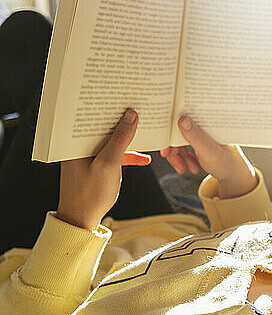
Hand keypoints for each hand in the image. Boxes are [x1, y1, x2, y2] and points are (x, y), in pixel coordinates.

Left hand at [56, 109, 150, 229]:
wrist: (80, 221)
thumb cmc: (89, 194)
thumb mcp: (109, 164)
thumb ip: (120, 139)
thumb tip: (131, 116)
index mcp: (76, 143)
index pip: (94, 118)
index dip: (111, 107)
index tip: (128, 100)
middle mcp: (80, 147)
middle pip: (105, 128)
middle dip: (123, 122)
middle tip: (140, 111)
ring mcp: (89, 158)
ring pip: (112, 141)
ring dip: (128, 140)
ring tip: (145, 132)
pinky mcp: (97, 168)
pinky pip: (114, 156)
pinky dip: (128, 156)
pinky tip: (144, 159)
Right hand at [160, 115, 256, 198]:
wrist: (234, 175)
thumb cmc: (228, 162)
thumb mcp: (211, 151)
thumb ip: (197, 137)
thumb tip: (182, 119)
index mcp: (209, 120)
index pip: (185, 115)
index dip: (171, 129)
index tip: (165, 145)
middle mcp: (204, 123)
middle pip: (178, 129)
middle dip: (172, 147)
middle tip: (169, 157)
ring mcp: (201, 132)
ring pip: (178, 140)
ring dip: (177, 155)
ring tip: (183, 168)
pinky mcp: (198, 140)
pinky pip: (182, 147)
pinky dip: (182, 157)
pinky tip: (190, 166)